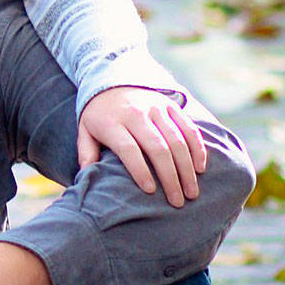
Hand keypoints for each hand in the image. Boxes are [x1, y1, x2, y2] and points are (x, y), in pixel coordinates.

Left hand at [78, 86, 205, 207]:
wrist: (112, 82)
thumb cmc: (99, 116)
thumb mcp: (85, 131)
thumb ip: (86, 154)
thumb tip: (87, 178)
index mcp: (112, 122)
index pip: (128, 148)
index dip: (139, 170)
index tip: (150, 191)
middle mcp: (136, 114)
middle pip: (157, 147)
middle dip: (170, 176)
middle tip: (178, 202)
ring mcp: (156, 108)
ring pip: (177, 140)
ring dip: (187, 168)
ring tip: (192, 192)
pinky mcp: (171, 105)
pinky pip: (189, 128)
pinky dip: (197, 148)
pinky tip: (200, 168)